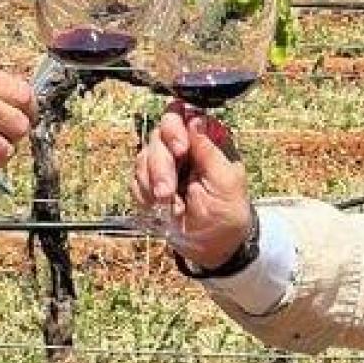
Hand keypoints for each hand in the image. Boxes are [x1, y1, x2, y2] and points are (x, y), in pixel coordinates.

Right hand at [131, 101, 251, 266]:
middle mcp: (183, 146)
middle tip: (167, 191)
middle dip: (161, 163)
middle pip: (159, 134)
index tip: (180, 149)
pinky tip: (160, 208)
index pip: (183, 115)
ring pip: (143, 156)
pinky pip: (135, 179)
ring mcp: (164, 164)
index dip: (175, 127)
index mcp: (206, 139)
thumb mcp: (227, 182)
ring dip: (152, 183)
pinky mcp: (149, 183)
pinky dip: (144, 195)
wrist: (214, 247)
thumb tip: (196, 118)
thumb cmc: (228, 213)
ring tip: (169, 204)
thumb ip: (210, 151)